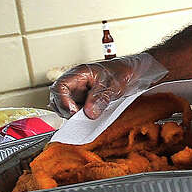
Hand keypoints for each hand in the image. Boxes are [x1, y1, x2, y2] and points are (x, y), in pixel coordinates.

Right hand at [49, 54, 167, 118]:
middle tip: (82, 117)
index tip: (74, 112)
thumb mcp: (113, 85)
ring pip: (65, 108)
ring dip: (73, 116)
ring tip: (89, 116)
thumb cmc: (122, 72)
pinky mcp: (83, 103)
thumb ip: (100, 98)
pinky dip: (81, 118)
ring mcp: (78, 94)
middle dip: (67, 111)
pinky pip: (76, 112)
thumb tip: (89, 113)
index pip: (59, 88)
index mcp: (77, 74)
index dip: (63, 101)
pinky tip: (92, 118)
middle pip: (57, 100)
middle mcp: (74, 84)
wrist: (134, 75)